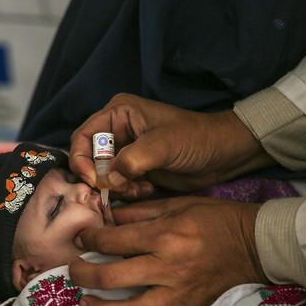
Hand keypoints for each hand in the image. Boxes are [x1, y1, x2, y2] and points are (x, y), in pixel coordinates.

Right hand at [69, 93, 274, 198]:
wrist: (223, 155)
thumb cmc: (195, 138)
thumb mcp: (163, 144)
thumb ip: (132, 159)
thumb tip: (109, 179)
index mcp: (118, 114)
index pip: (83, 137)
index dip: (82, 159)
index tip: (93, 180)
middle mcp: (118, 131)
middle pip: (91, 159)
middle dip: (102, 177)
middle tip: (120, 188)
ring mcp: (127, 152)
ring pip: (104, 176)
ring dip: (117, 187)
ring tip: (140, 188)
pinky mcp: (136, 170)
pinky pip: (119, 186)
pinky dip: (128, 192)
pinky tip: (148, 189)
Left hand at [69, 196, 268, 305]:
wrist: (255, 240)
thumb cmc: (215, 217)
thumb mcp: (177, 203)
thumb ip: (141, 211)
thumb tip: (109, 218)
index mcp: (164, 236)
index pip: (113, 241)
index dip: (90, 240)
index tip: (82, 240)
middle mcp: (168, 267)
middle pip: (113, 278)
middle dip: (84, 275)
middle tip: (74, 271)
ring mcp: (181, 294)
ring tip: (86, 305)